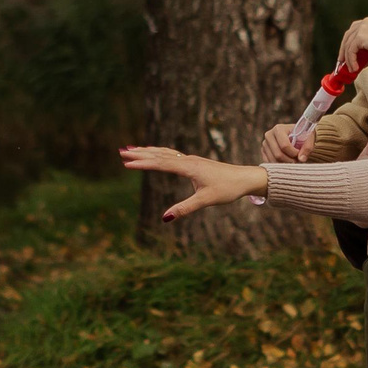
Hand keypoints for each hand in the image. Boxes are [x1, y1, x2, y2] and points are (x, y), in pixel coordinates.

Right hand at [119, 146, 269, 219]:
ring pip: (165, 153)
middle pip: (159, 154)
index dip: (143, 163)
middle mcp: (188, 160)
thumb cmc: (227, 188)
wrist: (245, 178)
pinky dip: (159, 153)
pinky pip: (171, 154)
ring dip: (148, 151)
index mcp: (189, 167)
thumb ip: (184, 209)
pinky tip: (155, 154)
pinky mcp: (194, 162)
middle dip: (140, 153)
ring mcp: (191, 160)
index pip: (161, 163)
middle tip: (121, 151)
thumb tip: (165, 218)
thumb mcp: (205, 200)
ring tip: (132, 149)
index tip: (127, 162)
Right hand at [259, 123, 310, 162]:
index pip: (284, 146)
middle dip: (290, 160)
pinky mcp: (263, 152)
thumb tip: (301, 159)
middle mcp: (269, 135)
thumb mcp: (309, 138)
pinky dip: (279, 166)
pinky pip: (270, 164)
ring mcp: (264, 144)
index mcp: (278, 129)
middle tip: (297, 160)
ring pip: (273, 161)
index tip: (300, 154)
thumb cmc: (302, 136)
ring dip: (285, 164)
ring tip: (293, 160)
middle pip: (278, 155)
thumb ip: (308, 147)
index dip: (294, 153)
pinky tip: (286, 162)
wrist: (295, 136)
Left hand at [337, 16, 367, 71]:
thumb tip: (352, 63)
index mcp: (366, 22)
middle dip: (343, 52)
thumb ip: (362, 53)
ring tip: (352, 69)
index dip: (345, 44)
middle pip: (346, 38)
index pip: (351, 33)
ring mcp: (362, 28)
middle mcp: (363, 22)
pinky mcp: (361, 36)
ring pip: (348, 46)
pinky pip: (351, 50)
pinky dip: (351, 60)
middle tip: (342, 64)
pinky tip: (355, 68)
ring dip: (348, 60)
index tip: (343, 55)